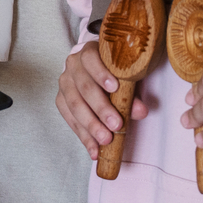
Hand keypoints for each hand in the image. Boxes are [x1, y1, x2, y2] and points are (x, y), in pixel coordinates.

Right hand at [56, 40, 147, 159]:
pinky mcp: (60, 100)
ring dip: (91, 125)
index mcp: (88, 53)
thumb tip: (141, 112)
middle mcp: (72, 66)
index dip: (101, 73)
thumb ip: (131, 91)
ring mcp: (64, 83)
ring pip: (74, 105)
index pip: (91, 60)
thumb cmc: (113, 71)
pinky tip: (94, 149)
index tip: (115, 87)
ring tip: (106, 140)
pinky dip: (83, 136)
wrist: (93, 69)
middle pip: (84, 87)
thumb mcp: (125, 75)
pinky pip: (70, 120)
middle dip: (100, 108)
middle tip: (116, 125)